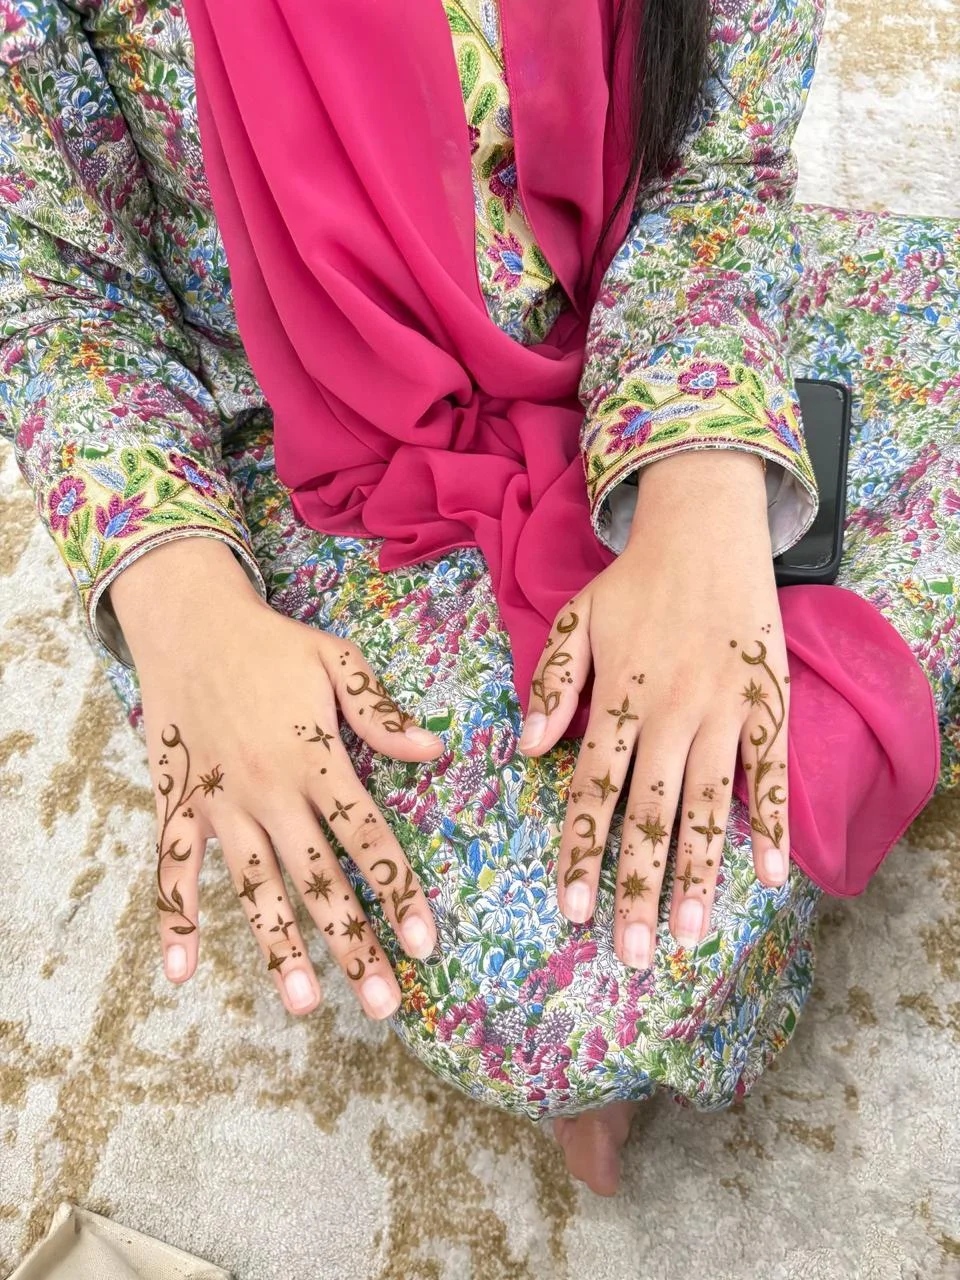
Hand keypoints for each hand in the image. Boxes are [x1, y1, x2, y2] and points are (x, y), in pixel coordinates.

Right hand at [109, 538, 443, 1018]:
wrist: (187, 620)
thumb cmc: (271, 643)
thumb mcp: (336, 661)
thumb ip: (380, 712)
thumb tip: (435, 751)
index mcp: (315, 757)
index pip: (367, 838)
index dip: (398, 892)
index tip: (424, 944)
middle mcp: (269, 789)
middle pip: (318, 879)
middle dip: (352, 944)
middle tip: (382, 1005)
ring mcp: (220, 801)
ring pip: (252, 886)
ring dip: (278, 946)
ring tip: (304, 1005)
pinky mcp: (178, 801)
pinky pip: (172, 866)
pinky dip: (173, 916)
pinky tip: (182, 970)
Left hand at [518, 450, 790, 968]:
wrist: (705, 528)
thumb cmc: (634, 582)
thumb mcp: (574, 620)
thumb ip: (550, 684)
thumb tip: (525, 749)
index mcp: (617, 700)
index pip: (592, 791)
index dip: (581, 852)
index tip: (572, 910)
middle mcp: (668, 714)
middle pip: (649, 814)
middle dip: (637, 886)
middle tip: (633, 952)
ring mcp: (722, 711)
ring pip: (709, 805)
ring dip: (701, 872)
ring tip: (693, 933)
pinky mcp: (767, 703)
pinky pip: (771, 772)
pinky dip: (771, 822)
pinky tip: (771, 874)